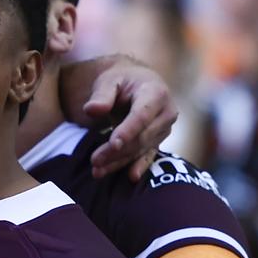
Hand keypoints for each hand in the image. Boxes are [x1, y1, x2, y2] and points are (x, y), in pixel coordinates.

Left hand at [83, 61, 175, 180]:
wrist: (138, 83)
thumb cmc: (121, 80)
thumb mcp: (109, 80)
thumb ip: (101, 95)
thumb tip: (91, 110)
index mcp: (156, 92)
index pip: (142, 115)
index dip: (128, 131)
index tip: (112, 144)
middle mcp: (166, 112)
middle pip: (142, 137)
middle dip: (118, 151)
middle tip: (94, 161)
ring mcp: (165, 129)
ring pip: (141, 149)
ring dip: (120, 162)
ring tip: (97, 170)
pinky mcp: (159, 140)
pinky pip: (148, 156)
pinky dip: (137, 167)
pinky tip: (130, 177)